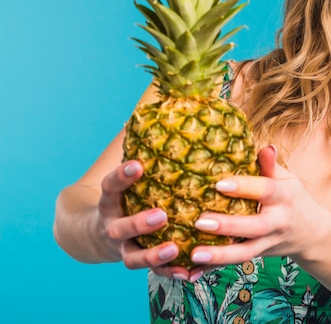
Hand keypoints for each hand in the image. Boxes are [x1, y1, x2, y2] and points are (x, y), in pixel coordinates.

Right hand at [99, 160, 202, 280]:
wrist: (94, 235)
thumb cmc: (123, 195)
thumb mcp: (124, 177)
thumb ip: (141, 151)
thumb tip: (164, 104)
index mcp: (109, 201)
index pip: (109, 187)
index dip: (121, 176)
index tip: (137, 165)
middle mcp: (112, 226)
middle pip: (121, 228)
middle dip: (139, 222)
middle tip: (162, 214)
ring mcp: (123, 248)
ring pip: (134, 257)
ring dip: (154, 254)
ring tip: (175, 247)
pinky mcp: (137, 262)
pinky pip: (152, 272)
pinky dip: (170, 273)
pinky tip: (189, 271)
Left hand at [189, 146, 329, 266]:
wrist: (312, 233)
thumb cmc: (294, 198)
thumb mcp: (288, 179)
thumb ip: (271, 165)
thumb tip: (265, 147)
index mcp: (284, 196)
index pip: (265, 190)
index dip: (243, 187)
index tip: (219, 184)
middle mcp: (278, 221)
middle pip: (254, 226)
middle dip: (228, 226)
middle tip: (200, 221)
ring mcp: (269, 242)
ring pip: (245, 252)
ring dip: (219, 256)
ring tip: (194, 253)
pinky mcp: (260, 256)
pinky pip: (235, 264)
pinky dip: (214, 270)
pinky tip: (192, 272)